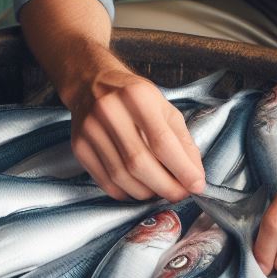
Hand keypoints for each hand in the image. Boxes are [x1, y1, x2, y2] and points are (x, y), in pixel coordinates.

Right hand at [67, 59, 205, 202]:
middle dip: (165, 186)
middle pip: (139, 162)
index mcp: (137, 96)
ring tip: (161, 189)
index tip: (196, 185)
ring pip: (121, 176)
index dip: (182, 168)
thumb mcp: (164, 107)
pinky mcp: (79, 146)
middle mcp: (110, 111)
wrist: (92, 83)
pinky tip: (139, 187)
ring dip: (147, 192)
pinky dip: (126, 192)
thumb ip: (182, 140)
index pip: (162, 141)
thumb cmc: (135, 97)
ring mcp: (91, 129)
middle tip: (180, 193)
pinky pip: (105, 181)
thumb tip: (194, 175)